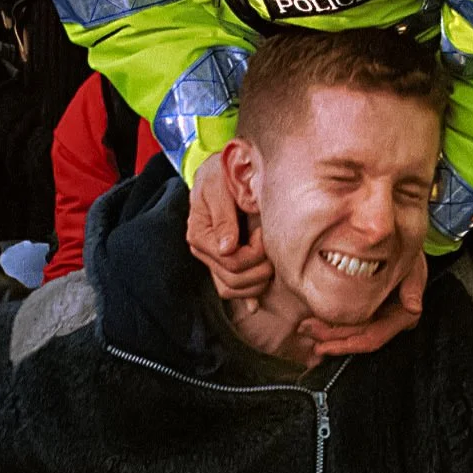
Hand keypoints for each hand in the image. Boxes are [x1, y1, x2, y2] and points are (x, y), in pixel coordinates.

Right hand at [187, 155, 271, 298]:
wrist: (222, 169)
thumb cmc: (222, 173)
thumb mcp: (220, 186)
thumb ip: (224, 216)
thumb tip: (227, 247)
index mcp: (200, 233)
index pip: (230, 261)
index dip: (254, 253)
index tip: (264, 232)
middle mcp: (204, 250)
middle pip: (233, 280)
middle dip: (260, 269)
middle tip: (273, 247)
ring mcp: (213, 259)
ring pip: (232, 289)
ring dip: (257, 282)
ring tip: (271, 260)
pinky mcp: (224, 262)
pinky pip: (231, 289)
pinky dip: (247, 296)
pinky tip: (258, 303)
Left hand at [300, 250, 427, 357]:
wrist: (398, 235)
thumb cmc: (406, 249)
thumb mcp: (412, 261)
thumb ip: (414, 283)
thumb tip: (413, 307)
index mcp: (402, 315)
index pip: (372, 337)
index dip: (347, 343)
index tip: (324, 344)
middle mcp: (388, 319)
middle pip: (356, 337)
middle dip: (331, 337)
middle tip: (306, 330)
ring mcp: (376, 314)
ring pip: (349, 332)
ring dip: (326, 333)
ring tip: (305, 328)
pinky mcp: (365, 306)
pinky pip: (346, 320)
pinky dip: (329, 322)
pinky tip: (312, 321)